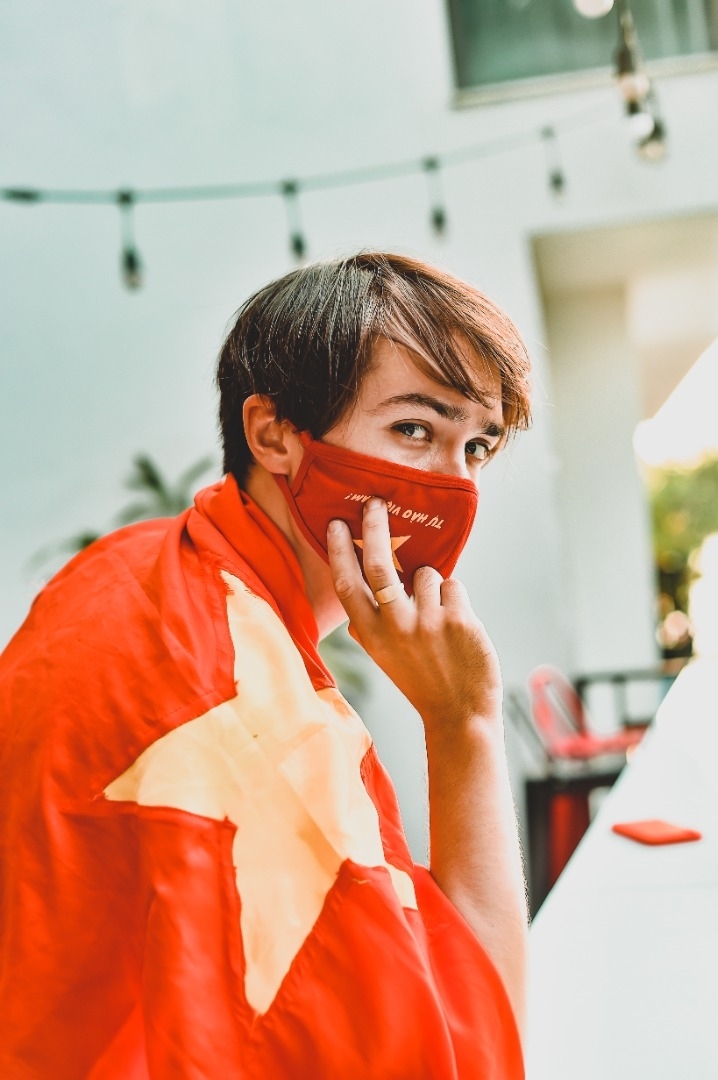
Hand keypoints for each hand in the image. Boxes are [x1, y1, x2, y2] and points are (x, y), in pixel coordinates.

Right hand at [326, 498, 502, 734]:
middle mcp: (394, 626)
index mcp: (370, 635)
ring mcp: (426, 621)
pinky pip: (453, 586)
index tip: (335, 524)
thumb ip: (371, 627)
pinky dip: (456, 599)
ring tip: (440, 622)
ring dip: (433, 586)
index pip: (347, 584)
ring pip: (427, 574)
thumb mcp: (385, 657)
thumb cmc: (422, 681)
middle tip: (376, 502)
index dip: (339, 551)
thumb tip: (358, 596)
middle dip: (374, 526)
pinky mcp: (458, 618)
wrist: (459, 714)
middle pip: (378, 563)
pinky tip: (457, 627)